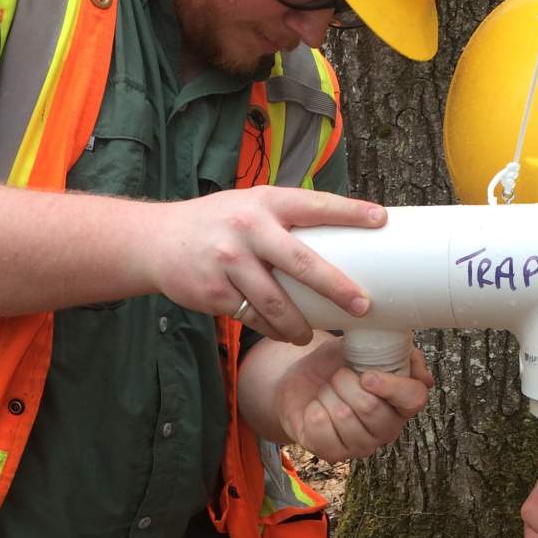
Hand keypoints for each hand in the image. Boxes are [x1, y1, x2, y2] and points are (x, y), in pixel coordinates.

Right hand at [147, 187, 385, 342]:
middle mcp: (248, 228)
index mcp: (264, 202)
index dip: (349, 212)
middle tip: (362, 306)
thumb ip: (286, 220)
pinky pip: (252, 317)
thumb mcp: (250, 206)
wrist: (156, 241)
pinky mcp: (213, 290)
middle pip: (302, 262)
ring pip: (277, 302)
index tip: (381, 220)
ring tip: (311, 335)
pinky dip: (270, 329)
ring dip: (300, 325)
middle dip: (336, 287)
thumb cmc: (218, 224)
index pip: (314, 205)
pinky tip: (281, 334)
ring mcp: (229, 260)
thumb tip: (342, 240)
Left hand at [270, 337, 432, 461]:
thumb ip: (395, 351)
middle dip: (345, 382)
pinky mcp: (334, 454)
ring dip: (327, 393)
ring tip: (327, 390)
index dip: (392, 387)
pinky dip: (312, 408)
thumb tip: (421, 373)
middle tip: (338, 376)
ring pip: (343, 416)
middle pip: (371, 408)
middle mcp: (388, 429)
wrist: (302, 378)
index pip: (415, 399)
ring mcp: (361, 445)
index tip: (367, 375)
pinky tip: (316, 407)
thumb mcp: (363, 346)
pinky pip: (320, 427)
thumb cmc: (337, 364)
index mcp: (402, 401)